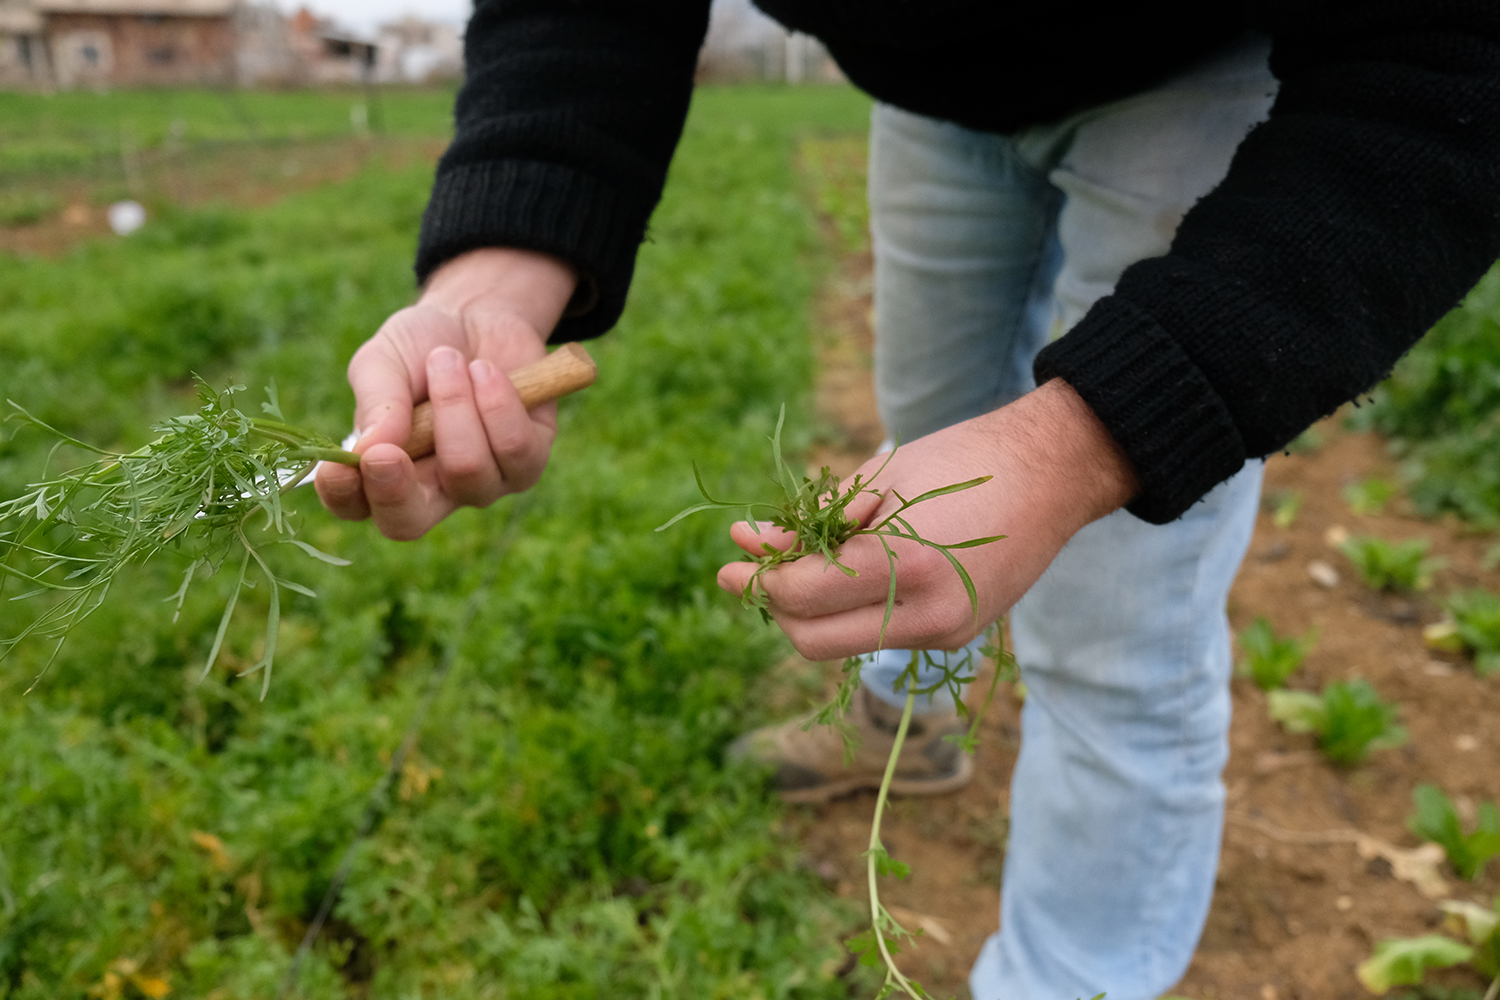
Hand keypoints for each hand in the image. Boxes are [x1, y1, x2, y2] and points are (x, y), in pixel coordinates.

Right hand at [315, 248, 577, 539]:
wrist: (482, 317)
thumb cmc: (421, 346)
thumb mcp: (385, 360)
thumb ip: (377, 403)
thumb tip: (369, 449)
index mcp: (381, 470)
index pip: (356, 506)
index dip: (344, 496)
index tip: (338, 467)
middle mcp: (432, 489)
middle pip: (409, 522)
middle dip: (396, 490)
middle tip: (388, 451)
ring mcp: (483, 482)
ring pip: (467, 470)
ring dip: (454, 405)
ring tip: (448, 358)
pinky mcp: (528, 461)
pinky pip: (514, 447)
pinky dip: (496, 400)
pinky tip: (485, 371)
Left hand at [716, 380, 1139, 659]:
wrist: (1056, 473)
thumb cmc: (966, 458)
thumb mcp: (882, 479)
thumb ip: (815, 520)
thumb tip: (754, 544)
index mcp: (906, 564)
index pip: (803, 596)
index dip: (757, 582)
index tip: (730, 561)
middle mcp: (927, 614)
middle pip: (813, 639)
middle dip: (774, 606)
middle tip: (751, 568)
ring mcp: (945, 633)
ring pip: (842, 643)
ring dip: (808, 611)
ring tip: (796, 562)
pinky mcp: (956, 634)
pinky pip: (878, 634)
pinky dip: (848, 608)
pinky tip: (843, 570)